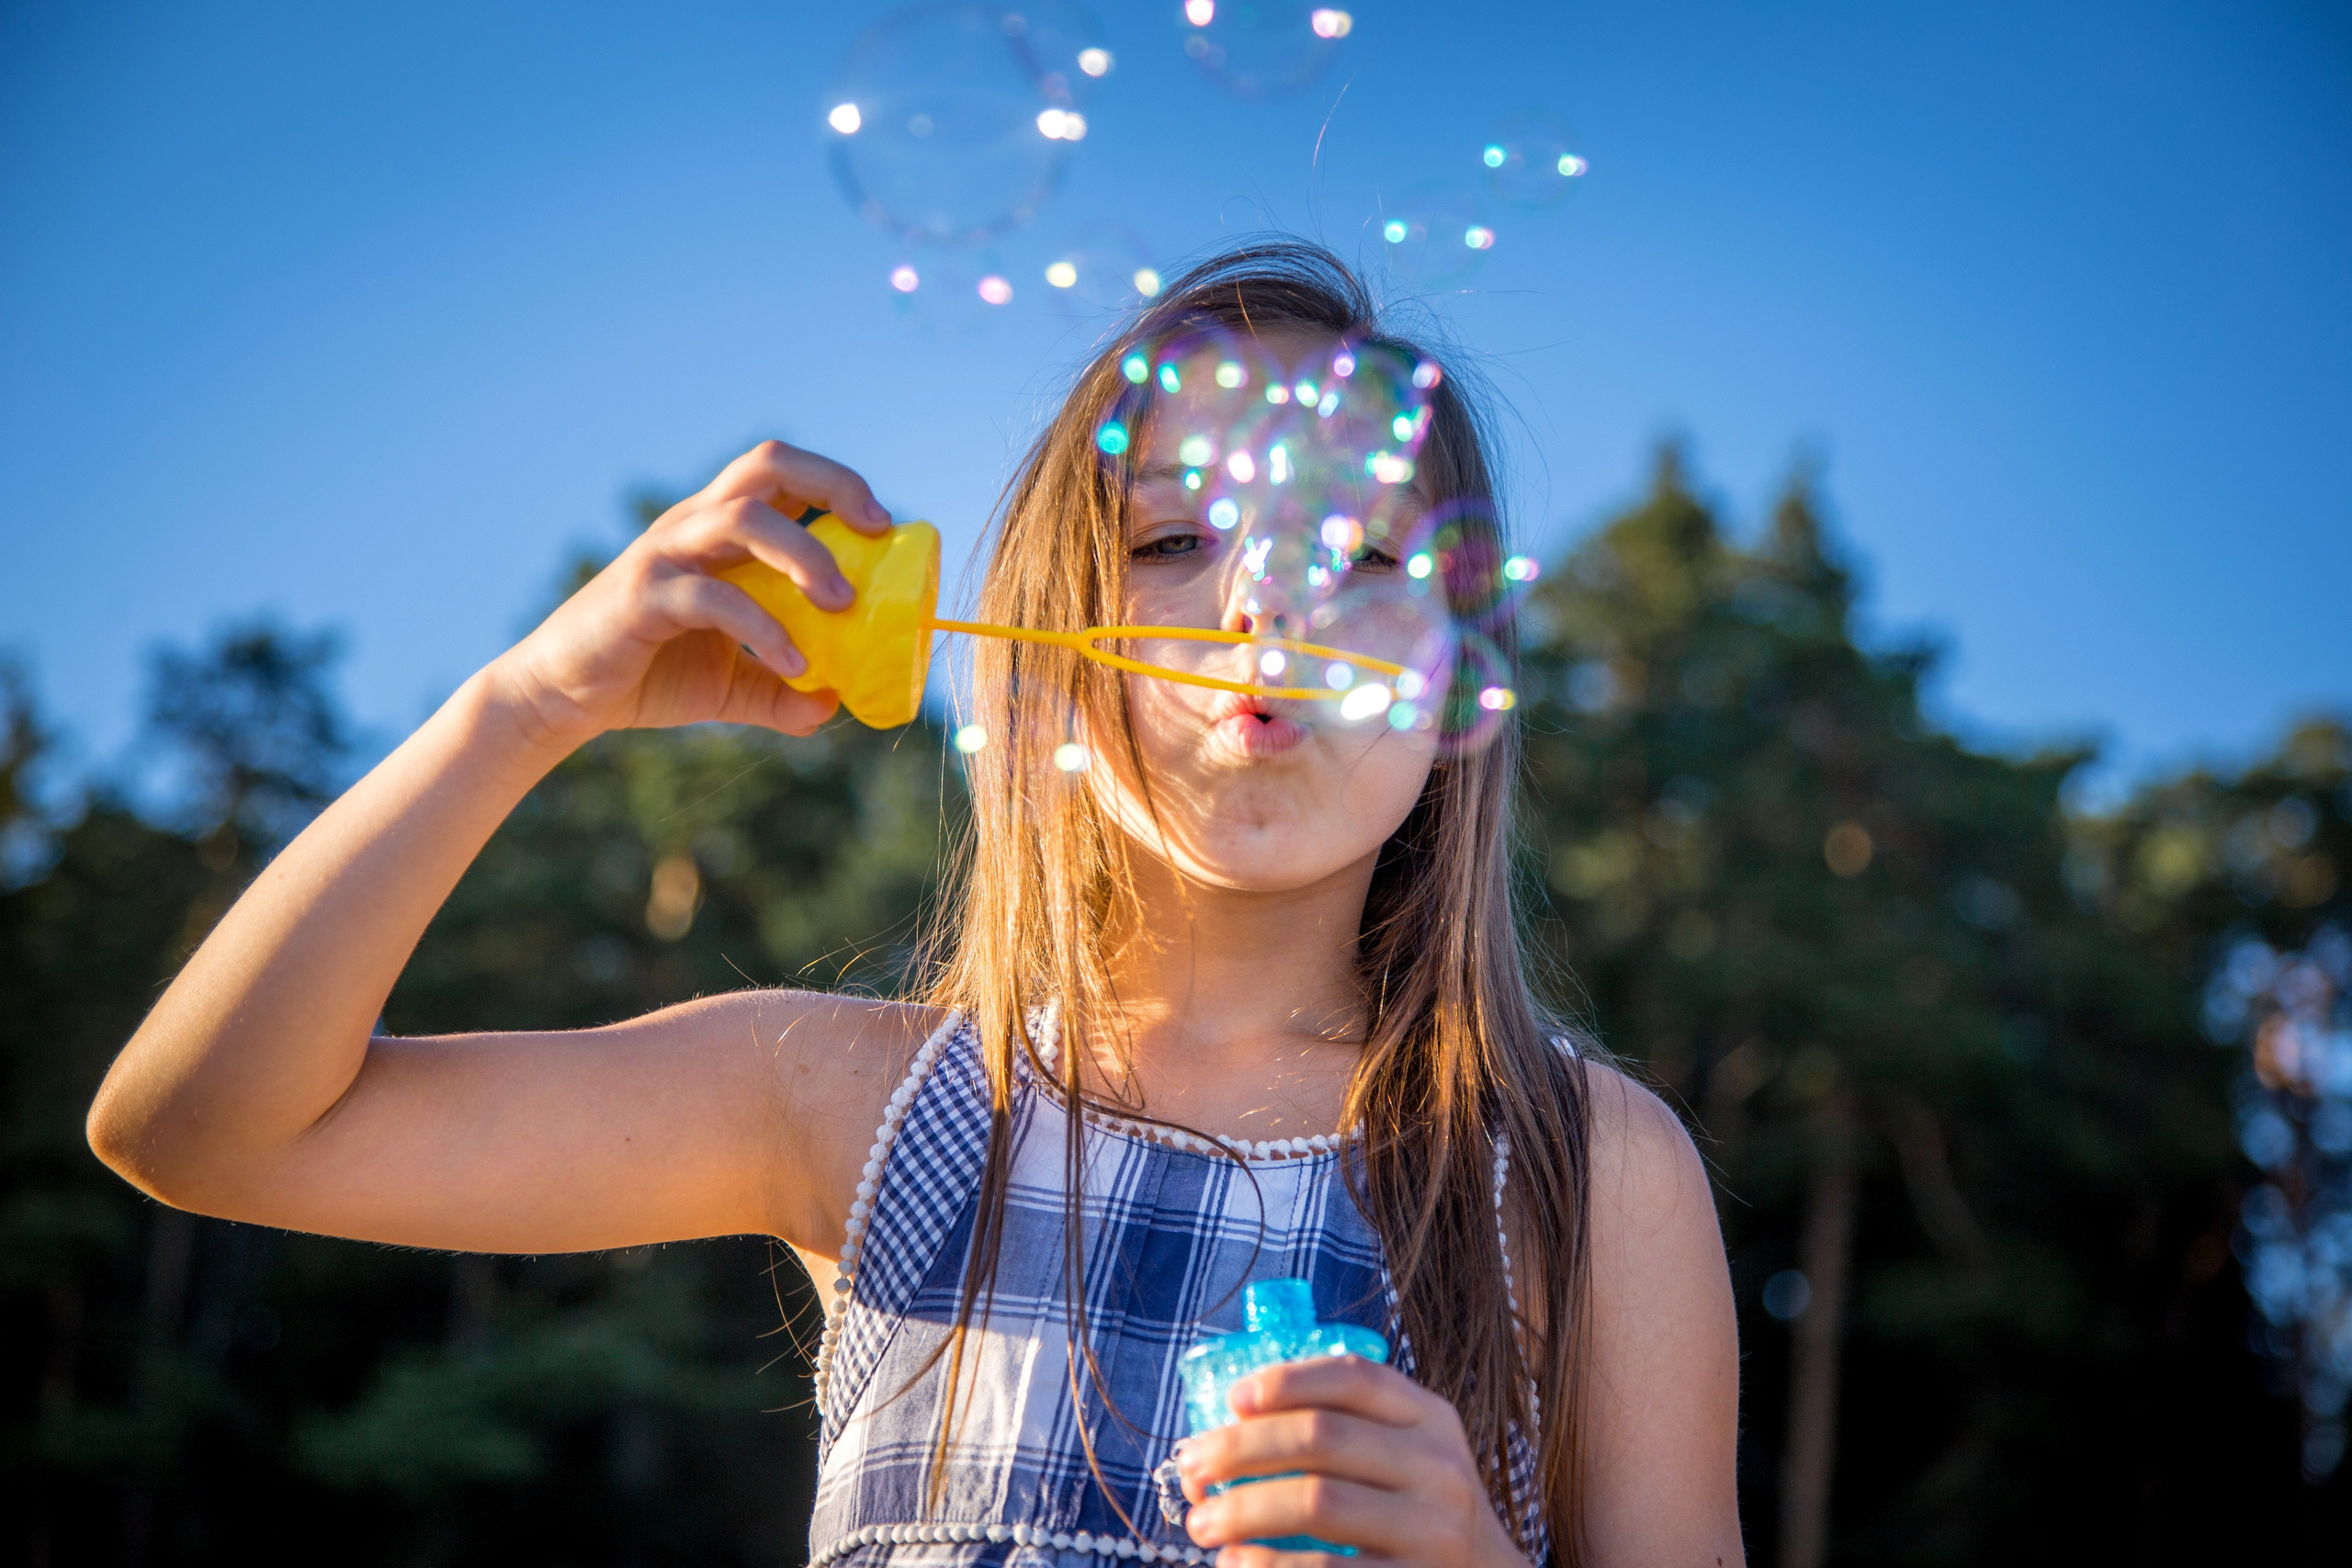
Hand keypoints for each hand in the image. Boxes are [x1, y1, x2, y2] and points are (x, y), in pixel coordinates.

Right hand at [483, 440, 892, 746]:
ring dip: (804, 554)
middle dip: (830, 484)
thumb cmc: (647, 674)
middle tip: (876, 531)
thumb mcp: (730, 686)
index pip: (780, 475)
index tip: (883, 524)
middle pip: (764, 465)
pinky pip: (713, 596)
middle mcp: (691, 527)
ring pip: (742, 518)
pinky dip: (763, 629)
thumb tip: (833, 705)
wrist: (562, 698)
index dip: (835, 483)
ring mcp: (664, 556)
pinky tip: (793, 666)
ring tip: (842, 604)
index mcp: (715, 531)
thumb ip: (782, 691)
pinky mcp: (643, 597)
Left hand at [1178, 1356, 1532, 1567]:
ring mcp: (1433, 1530)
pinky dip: (1268, 1565)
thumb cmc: (1418, 1512)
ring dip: (1242, 1508)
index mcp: (1429, 1418)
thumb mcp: (1408, 1455)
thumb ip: (1347, 1428)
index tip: (1232, 1399)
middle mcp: (1438, 1467)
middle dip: (1240, 1449)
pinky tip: (1236, 1563)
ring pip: (1317, 1501)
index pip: (1354, 1376)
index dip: (1286, 1380)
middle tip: (1191, 1467)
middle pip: (1320, 1436)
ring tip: (1202, 1522)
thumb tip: (1231, 1423)